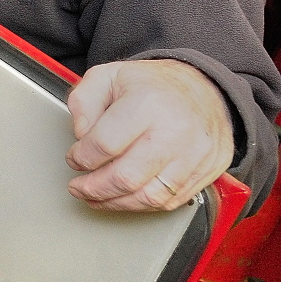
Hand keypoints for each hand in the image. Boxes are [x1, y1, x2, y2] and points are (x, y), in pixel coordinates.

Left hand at [65, 59, 233, 211]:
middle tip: (78, 187)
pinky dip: (142, 205)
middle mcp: (174, 130)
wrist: (202, 87)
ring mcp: (195, 154)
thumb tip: (80, 136)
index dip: (81, 157)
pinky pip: (171, 202)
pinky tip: (124, 198)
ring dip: (116, 202)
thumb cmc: (152, 84)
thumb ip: (83, 103)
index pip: (104, 144)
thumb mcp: (107, 76)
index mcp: (146, 102)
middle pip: (127, 177)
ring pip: (149, 196)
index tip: (74, 158)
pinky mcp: (207, 172)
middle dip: (94, 188)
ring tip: (95, 197)